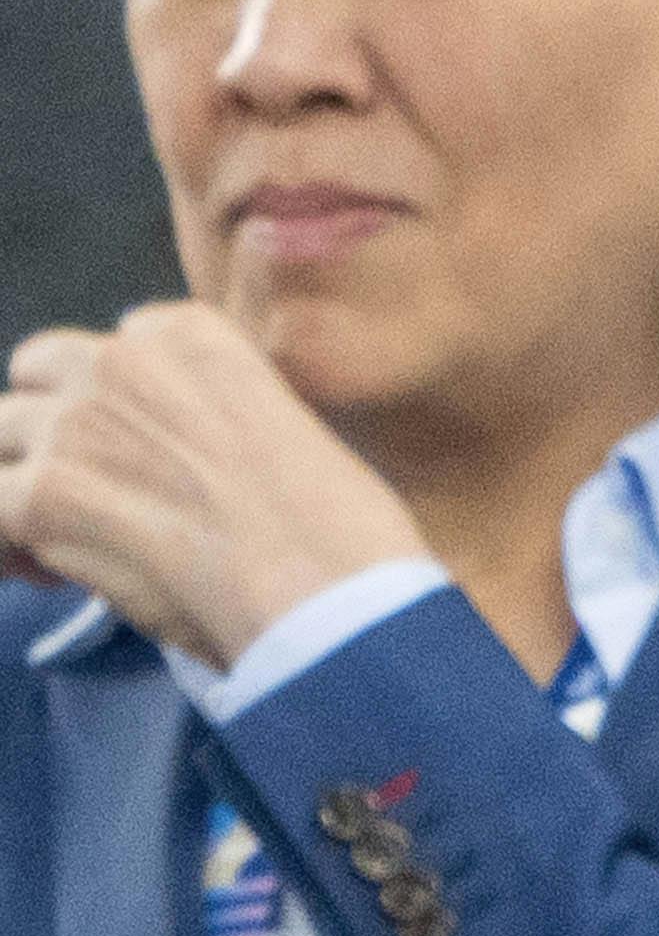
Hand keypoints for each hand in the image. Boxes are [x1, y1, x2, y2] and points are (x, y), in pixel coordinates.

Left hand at [0, 303, 430, 668]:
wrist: (337, 599)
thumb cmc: (346, 537)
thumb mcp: (292, 434)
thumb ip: (216, 420)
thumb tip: (184, 465)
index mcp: (188, 337)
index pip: (109, 349)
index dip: (117, 408)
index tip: (144, 459)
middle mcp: (121, 361)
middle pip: (35, 379)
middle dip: (52, 431)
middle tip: (95, 494)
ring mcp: (75, 426)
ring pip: (1, 438)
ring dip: (25, 484)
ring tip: (65, 538)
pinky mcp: (48, 496)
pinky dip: (11, 546)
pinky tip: (50, 577)